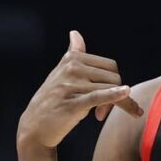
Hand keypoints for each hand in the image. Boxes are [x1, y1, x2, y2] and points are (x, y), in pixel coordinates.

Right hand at [17, 31, 143, 151]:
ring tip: (102, 116)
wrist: (34, 126)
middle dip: (117, 94)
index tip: (106, 97)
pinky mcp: (72, 104)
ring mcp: (71, 86)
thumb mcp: (60, 73)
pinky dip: (115, 95)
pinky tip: (127, 93)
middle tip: (103, 111)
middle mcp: (72, 69)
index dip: (113, 82)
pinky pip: (99, 96)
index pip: (110, 66)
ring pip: (111, 88)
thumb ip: (73, 54)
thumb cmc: (52, 100)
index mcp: (72, 59)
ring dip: (118, 106)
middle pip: (114, 77)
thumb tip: (75, 33)